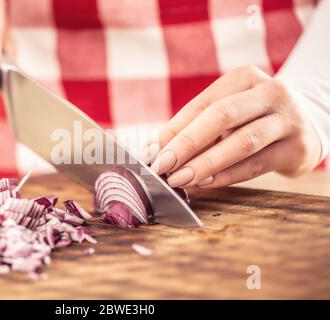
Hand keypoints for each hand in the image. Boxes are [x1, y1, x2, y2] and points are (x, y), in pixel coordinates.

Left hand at [144, 66, 321, 187]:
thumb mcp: (227, 112)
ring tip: (180, 178)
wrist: (305, 124)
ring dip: (206, 163)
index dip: (174, 129)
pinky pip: (256, 165)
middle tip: (162, 165)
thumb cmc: (252, 118)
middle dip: (187, 143)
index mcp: (245, 78)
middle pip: (222, 116)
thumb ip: (194, 127)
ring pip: (242, 142)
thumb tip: (155, 149)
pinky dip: (227, 176)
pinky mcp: (297, 148)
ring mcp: (287, 120)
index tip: (151, 152)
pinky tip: (205, 183)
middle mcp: (270, 93)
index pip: (203, 104)